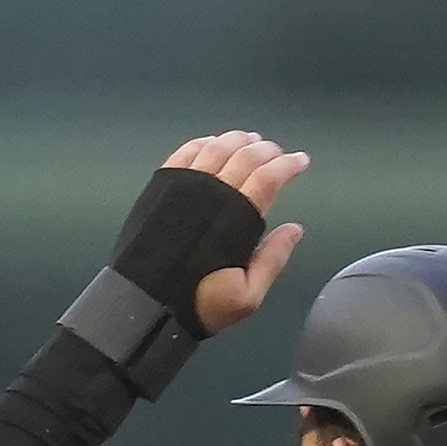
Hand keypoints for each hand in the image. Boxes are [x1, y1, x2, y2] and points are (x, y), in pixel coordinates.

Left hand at [164, 129, 308, 332]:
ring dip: (237, 140)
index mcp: (236, 220)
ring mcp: (183, 188)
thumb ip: (274, 259)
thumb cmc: (199, 304)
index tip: (301, 160)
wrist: (145, 306)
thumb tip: (295, 228)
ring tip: (251, 139)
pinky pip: (185, 154)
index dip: (288, 165)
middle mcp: (210, 195)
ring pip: (216, 148)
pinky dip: (203, 142)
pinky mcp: (160, 188)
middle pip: (245, 157)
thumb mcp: (248, 295)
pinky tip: (213, 142)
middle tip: (278, 151)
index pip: (268, 178)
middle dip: (267, 150)